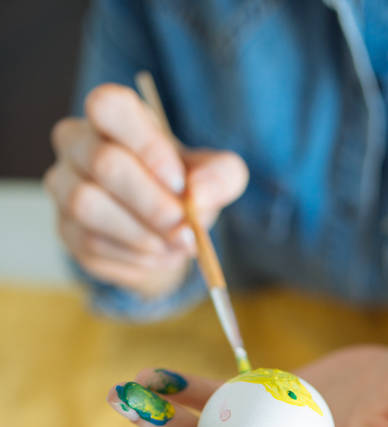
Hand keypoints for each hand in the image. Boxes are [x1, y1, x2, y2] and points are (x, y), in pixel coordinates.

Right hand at [45, 84, 247, 297]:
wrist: (163, 231)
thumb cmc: (183, 189)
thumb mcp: (214, 176)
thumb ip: (220, 175)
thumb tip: (198, 193)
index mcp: (112, 117)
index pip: (107, 106)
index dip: (147, 146)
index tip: (181, 182)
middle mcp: (77, 143)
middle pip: (104, 164)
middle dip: (152, 203)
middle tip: (184, 227)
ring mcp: (64, 186)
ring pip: (87, 205)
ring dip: (141, 233)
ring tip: (173, 244)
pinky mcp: (66, 229)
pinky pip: (92, 243)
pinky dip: (134, 256)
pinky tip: (157, 254)